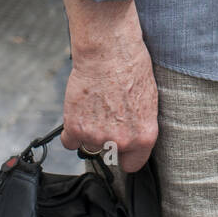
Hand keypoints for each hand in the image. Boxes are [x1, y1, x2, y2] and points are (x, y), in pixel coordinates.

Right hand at [59, 0, 158, 172]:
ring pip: (88, 144)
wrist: (108, 51)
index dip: (126, 155)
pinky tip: (79, 111)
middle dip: (106, 139)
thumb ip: (139, 126)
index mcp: (144, 136)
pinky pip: (69, 140)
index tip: (121, 148)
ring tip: (94, 105)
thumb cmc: (132, 68)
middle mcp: (121, 141)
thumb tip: (131, 138)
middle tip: (106, 115)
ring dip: (88, 131)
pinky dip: (71, 129)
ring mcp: (96, 136)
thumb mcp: (149, 101)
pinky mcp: (75, 127)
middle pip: (108, 153)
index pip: (133, 165)